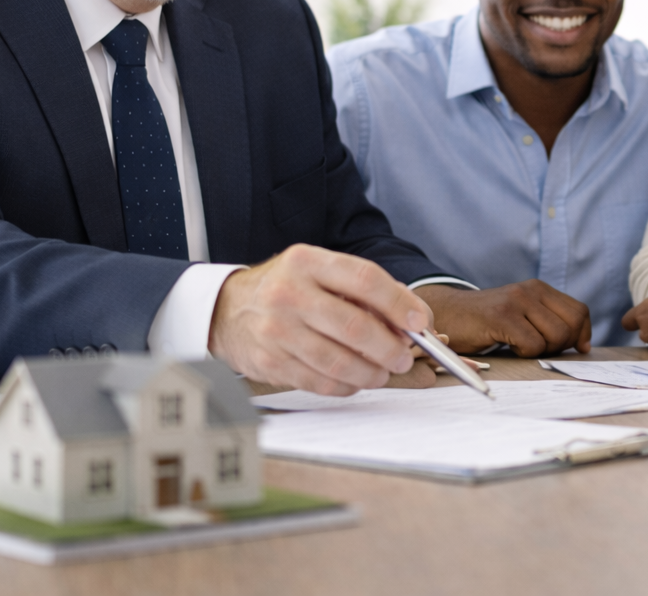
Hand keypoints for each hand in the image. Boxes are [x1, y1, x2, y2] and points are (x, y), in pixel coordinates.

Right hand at [208, 244, 429, 395]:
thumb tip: (411, 317)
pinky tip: (356, 379)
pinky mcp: (269, 362)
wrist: (227, 309)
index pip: (365, 279)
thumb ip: (363, 289)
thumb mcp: (318, 270)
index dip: (399, 303)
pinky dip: (347, 385)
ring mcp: (276, 330)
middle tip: (404, 356)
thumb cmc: (286, 287)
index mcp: (307, 262)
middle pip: (355, 326)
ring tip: (384, 371)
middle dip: (390, 347)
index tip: (420, 322)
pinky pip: (320, 382)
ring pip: (339, 362)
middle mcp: (289, 293)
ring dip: (372, 372)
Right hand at [417, 279, 591, 356]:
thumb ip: (549, 321)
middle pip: (572, 325)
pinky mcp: (502, 317)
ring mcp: (516, 301)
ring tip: (521, 346)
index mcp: (539, 288)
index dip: (582, 333)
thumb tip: (584, 344)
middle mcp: (531, 290)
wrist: (447, 314)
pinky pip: (534, 345)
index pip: (580, 311)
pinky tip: (508, 347)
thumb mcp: (522, 314)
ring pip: (556, 336)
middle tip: (538, 349)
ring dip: (542, 350)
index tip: (576, 348)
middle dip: (561, 346)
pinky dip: (525, 354)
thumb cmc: (486, 322)